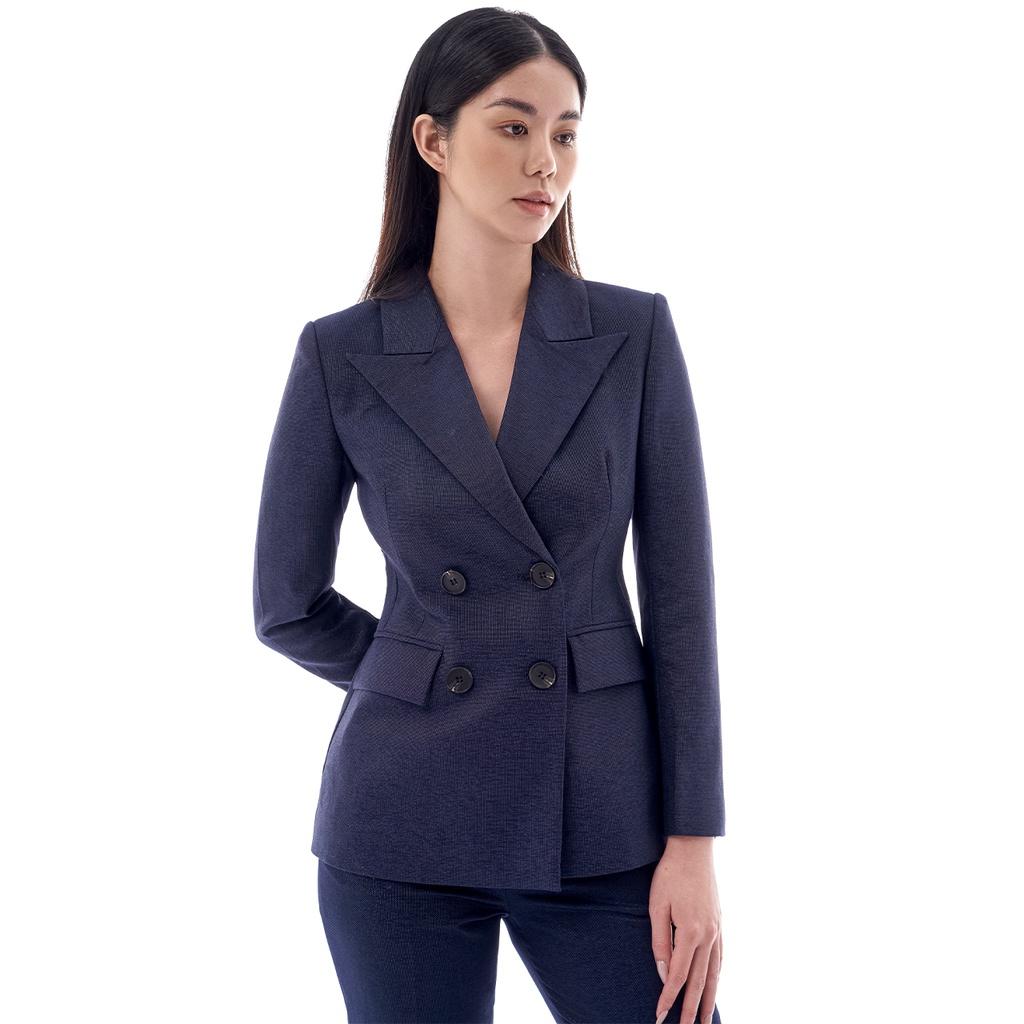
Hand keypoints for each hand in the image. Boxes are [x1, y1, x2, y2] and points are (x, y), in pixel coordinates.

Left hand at [650, 836, 721, 1023]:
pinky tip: (715, 984)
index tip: (659, 1016)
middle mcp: (708, 936)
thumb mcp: (656, 906)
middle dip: (692, 1008)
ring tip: (706, 1019)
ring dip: (709, 998)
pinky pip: (721, 957)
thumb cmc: (669, 874)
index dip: (668, 998)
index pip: (679, 976)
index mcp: (691, 932)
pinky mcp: (720, 923)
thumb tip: (664, 973)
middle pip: (700, 981)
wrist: (693, 849)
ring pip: (714, 973)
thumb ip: (660, 941)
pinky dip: (718, 975)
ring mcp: (717, 930)